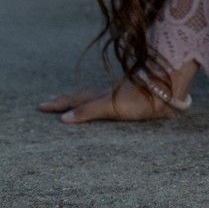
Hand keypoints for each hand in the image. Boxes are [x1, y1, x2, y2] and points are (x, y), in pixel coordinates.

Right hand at [37, 76, 178, 123]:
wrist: (168, 88)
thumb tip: (62, 119)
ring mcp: (121, 95)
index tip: (40, 105)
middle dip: (65, 100)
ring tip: (72, 103)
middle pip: (82, 96)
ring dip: (82, 100)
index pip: (74, 100)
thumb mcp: (110, 106)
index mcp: (101, 96)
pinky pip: (110, 101)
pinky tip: (108, 104)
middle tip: (49, 101)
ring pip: (95, 97)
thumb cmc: (140, 98)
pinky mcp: (134, 99)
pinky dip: (101, 103)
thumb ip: (88, 111)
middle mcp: (108, 94)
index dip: (59, 104)